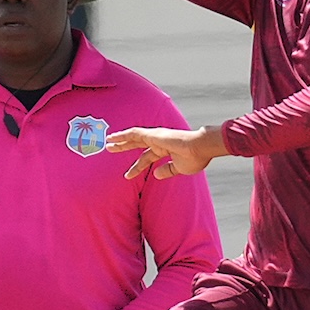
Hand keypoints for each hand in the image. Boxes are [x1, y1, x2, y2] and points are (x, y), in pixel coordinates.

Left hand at [105, 124, 225, 180]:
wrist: (201, 148)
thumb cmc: (195, 158)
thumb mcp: (179, 168)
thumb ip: (167, 170)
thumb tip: (156, 175)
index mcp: (165, 149)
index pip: (147, 158)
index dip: (136, 167)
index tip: (127, 176)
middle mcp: (158, 141)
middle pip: (137, 144)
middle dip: (124, 147)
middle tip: (110, 149)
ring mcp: (156, 137)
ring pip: (133, 137)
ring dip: (120, 139)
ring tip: (108, 141)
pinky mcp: (154, 134)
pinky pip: (134, 133)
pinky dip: (123, 135)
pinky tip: (114, 137)